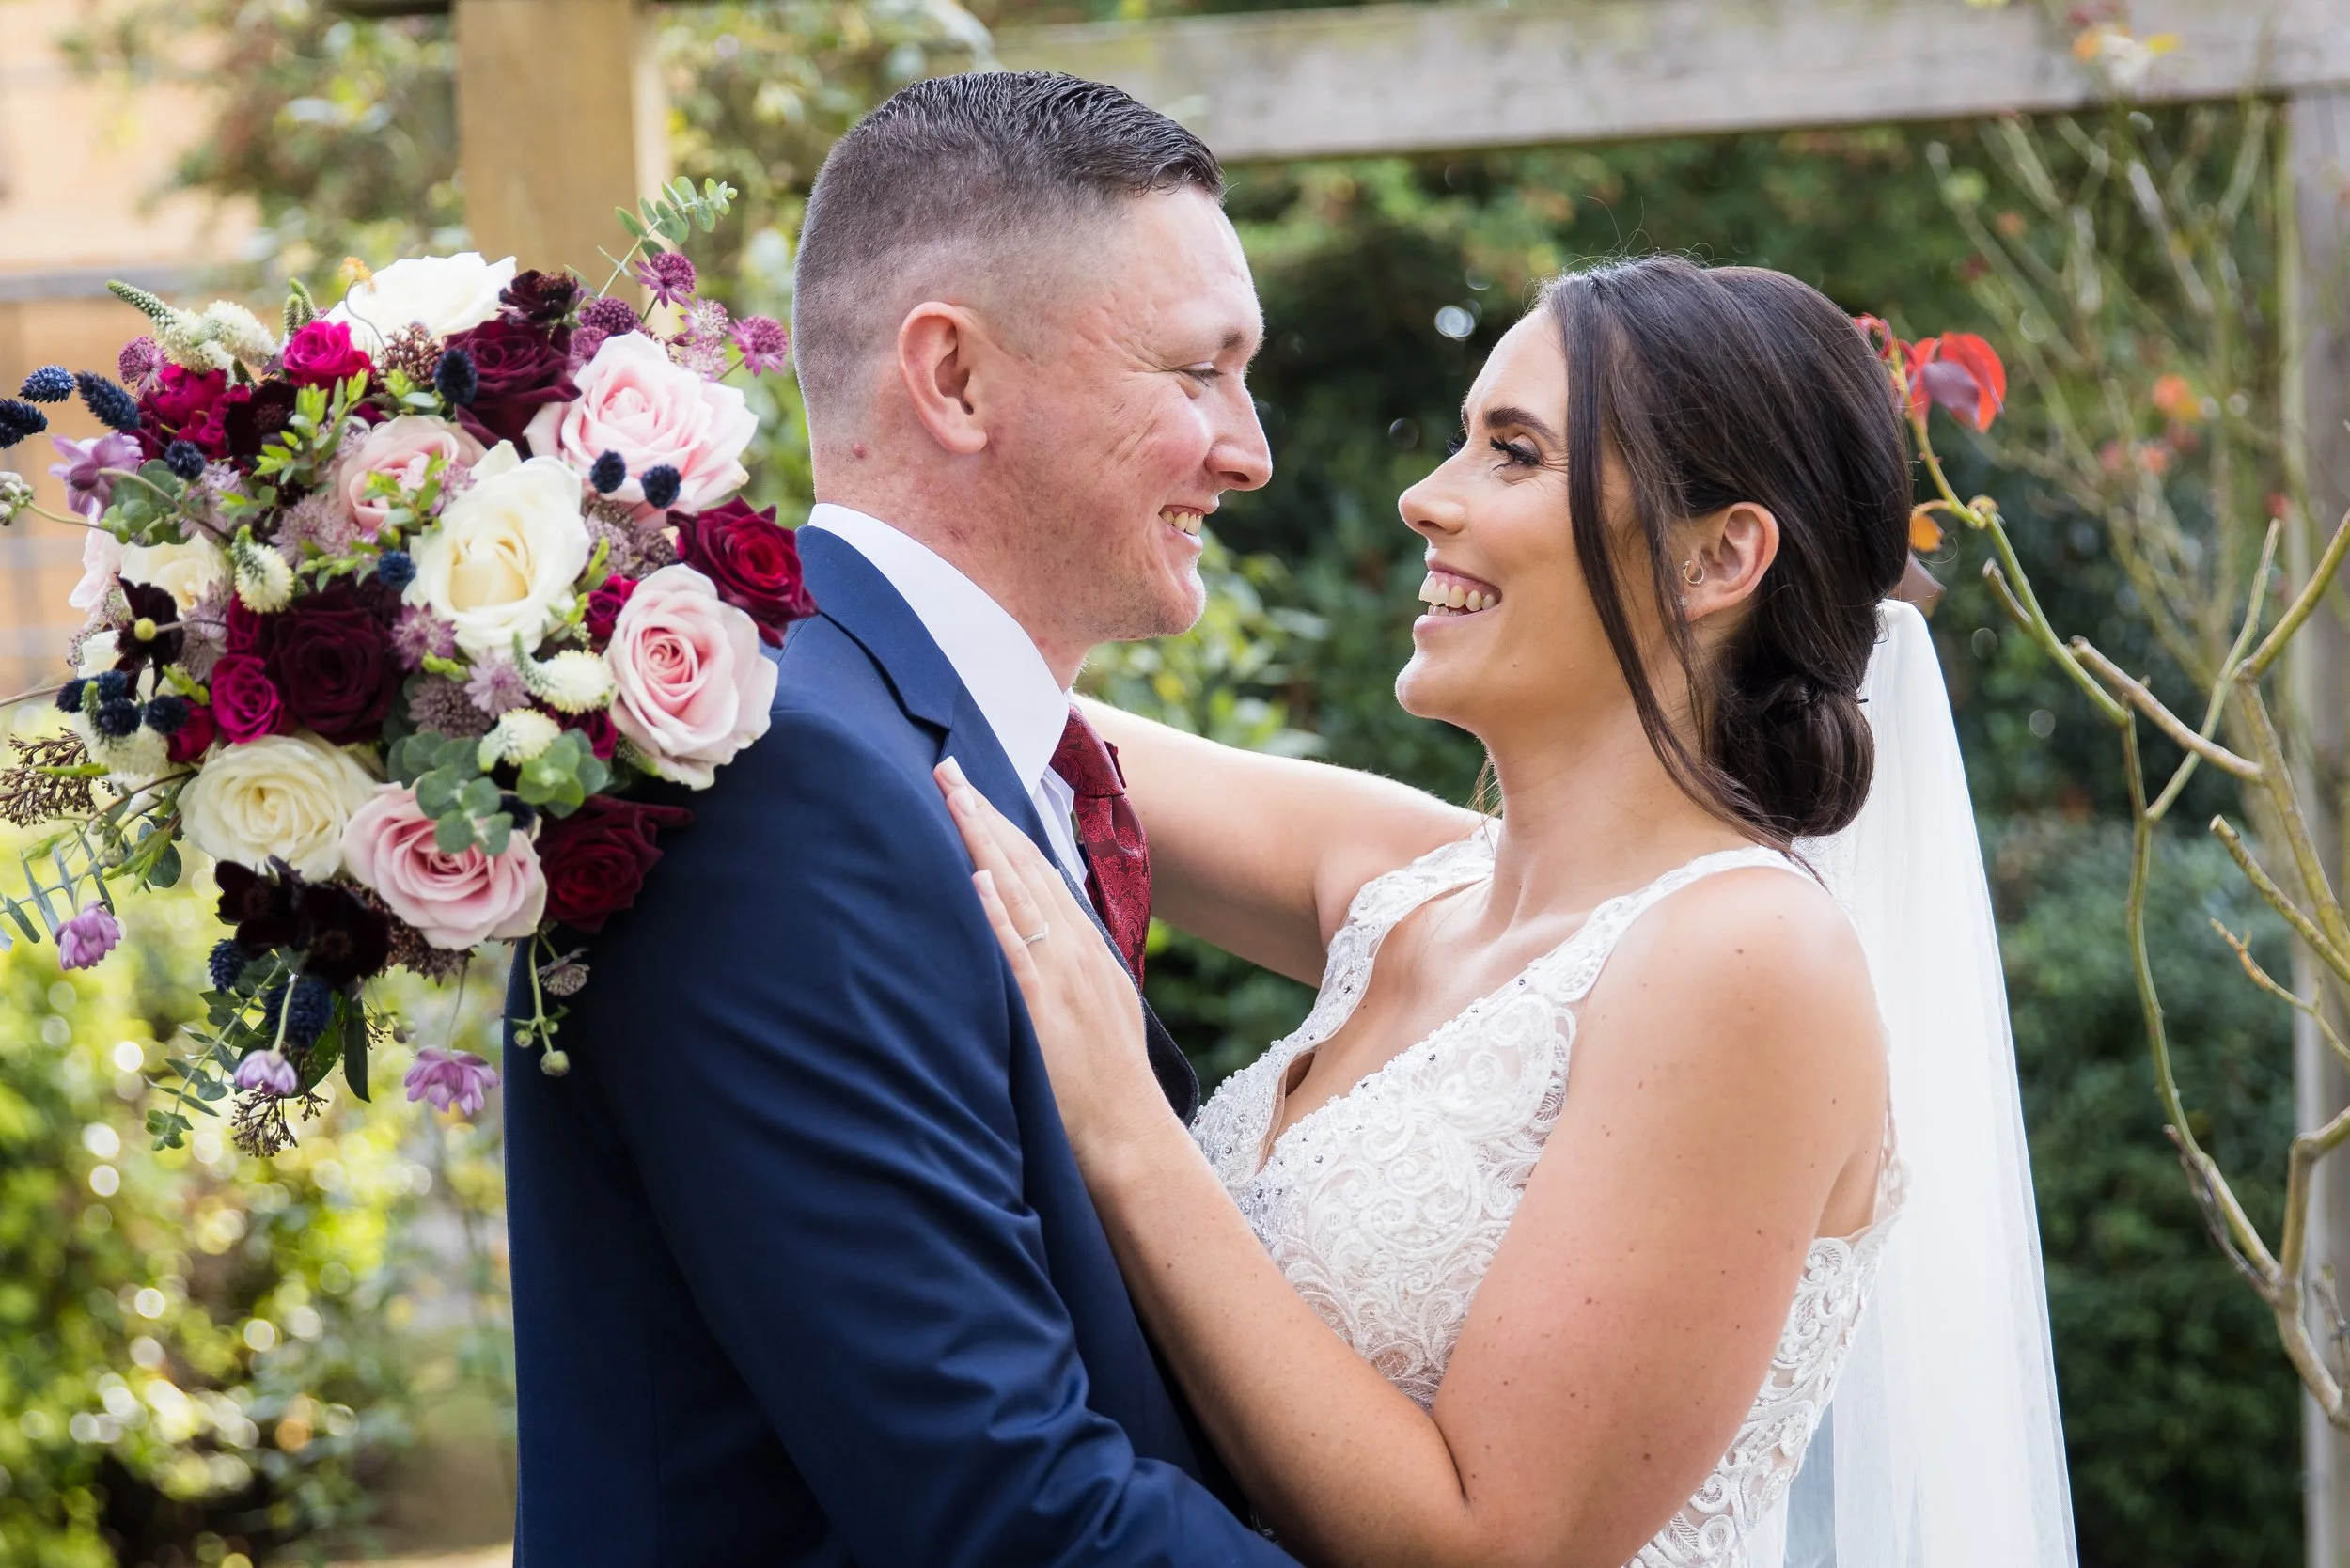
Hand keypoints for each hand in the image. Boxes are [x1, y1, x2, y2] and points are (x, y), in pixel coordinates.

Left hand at [934, 758, 1169, 1162]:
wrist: (1132, 1137)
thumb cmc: (1110, 1085)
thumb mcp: (1100, 1010)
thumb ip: (1069, 971)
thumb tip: (1034, 936)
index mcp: (1086, 948)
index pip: (1041, 869)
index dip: (1004, 825)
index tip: (973, 789)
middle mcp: (1075, 951)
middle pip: (1025, 865)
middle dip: (984, 813)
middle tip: (947, 767)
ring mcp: (1061, 977)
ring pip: (1017, 892)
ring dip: (982, 840)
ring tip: (951, 796)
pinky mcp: (1044, 1010)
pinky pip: (1016, 951)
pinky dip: (996, 910)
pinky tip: (975, 874)